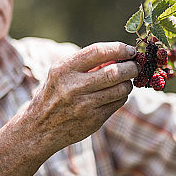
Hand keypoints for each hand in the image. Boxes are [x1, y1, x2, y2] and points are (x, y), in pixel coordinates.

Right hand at [22, 42, 138, 155]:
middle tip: (135, 66)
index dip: (118, 48)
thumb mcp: (62, 73)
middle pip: (114, 72)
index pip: (98, 51)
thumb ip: (87, 62)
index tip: (130, 50)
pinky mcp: (94, 119)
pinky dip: (122, 96)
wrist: (40, 127)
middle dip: (131, 67)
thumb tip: (120, 53)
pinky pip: (118, 103)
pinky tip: (116, 94)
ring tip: (126, 80)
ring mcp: (84, 105)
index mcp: (64, 69)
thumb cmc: (56, 92)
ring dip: (128, 83)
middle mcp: (73, 87)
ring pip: (121, 89)